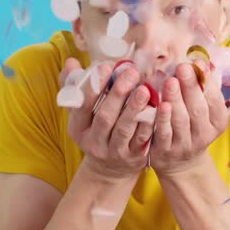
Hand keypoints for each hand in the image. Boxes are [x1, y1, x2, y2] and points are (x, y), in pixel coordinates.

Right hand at [60, 58, 155, 181]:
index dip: (94, 87)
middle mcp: (94, 142)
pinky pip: (142, 139)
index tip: (106, 67)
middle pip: (105, 117)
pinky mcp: (134, 157)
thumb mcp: (83, 114)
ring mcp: (114, 152)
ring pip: (124, 129)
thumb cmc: (97, 129)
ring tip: (145, 89)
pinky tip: (158, 108)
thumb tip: (72, 62)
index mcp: (78, 129)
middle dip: (118, 94)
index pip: (82, 107)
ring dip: (135, 108)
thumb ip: (77, 87)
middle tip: (131, 72)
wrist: (111, 167)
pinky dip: (149, 123)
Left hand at [149, 62, 229, 176]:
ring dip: (176, 100)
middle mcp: (203, 135)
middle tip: (182, 68)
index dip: (207, 83)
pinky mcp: (166, 151)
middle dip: (190, 88)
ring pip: (181, 121)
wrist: (180, 163)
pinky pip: (164, 133)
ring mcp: (184, 145)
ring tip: (170, 81)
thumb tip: (207, 61)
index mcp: (217, 123)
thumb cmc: (192, 126)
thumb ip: (207, 89)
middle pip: (198, 110)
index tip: (199, 64)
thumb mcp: (206, 112)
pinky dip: (162, 119)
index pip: (215, 101)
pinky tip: (159, 104)